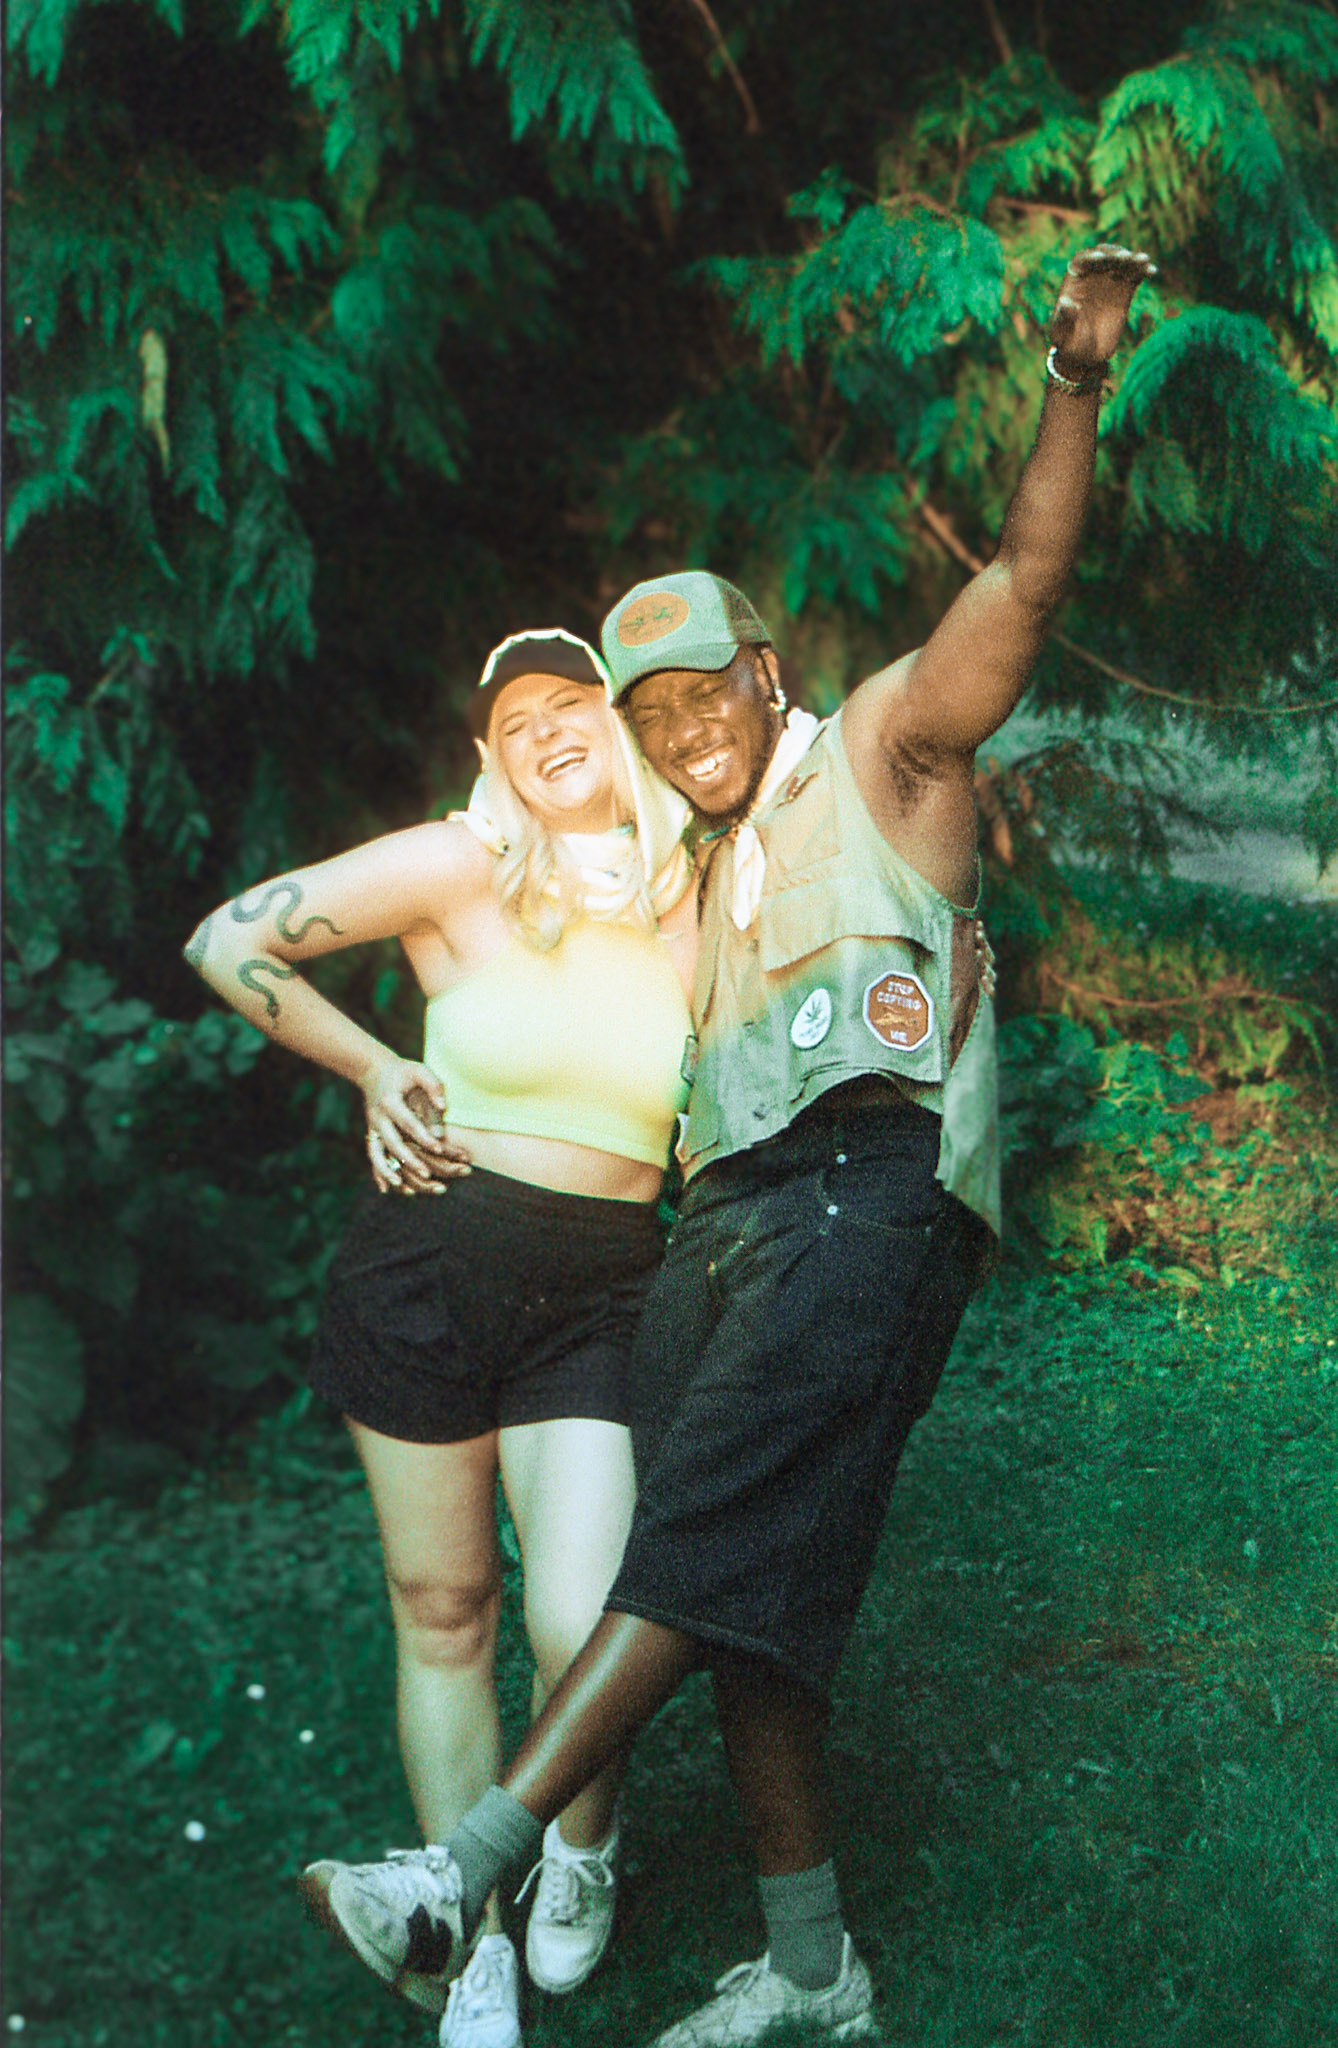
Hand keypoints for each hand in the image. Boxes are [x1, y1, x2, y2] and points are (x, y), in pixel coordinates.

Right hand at [362, 1059, 470, 1194]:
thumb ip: (434, 1086)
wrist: (374, 1072)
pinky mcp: (372, 1135)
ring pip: (377, 1155)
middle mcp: (378, 1118)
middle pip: (392, 1143)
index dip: (422, 1136)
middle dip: (410, 1159)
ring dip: (388, 1172)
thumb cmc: (403, 1072)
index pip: (407, 1123)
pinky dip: (378, 1173)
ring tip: (404, 1188)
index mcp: (389, 1102)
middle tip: (428, 1173)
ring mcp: (372, 1128)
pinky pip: (373, 1157)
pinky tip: (386, 1190)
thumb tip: (444, 1108)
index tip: (438, 1147)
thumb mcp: (419, 1070)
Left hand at [1048, 244, 1155, 370]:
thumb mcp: (1062, 334)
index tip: (1099, 258)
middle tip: (1125, 257)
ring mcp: (1110, 281)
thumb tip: (1066, 302)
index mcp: (1074, 282)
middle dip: (1114, 255)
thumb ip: (1064, 319)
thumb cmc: (1069, 343)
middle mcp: (1092, 276)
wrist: (1086, 353)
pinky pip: (1135, 276)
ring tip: (1144, 260)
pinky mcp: (1125, 289)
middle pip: (1104, 257)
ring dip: (1133, 259)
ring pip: (1122, 263)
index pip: (1082, 261)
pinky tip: (1152, 271)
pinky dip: (1144, 271)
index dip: (1090, 258)